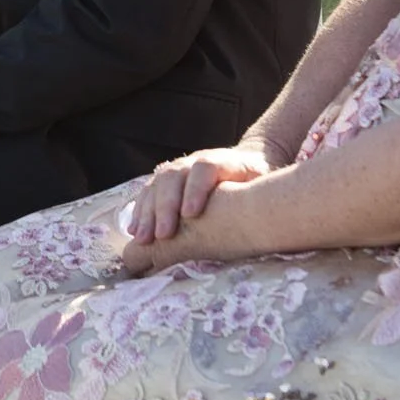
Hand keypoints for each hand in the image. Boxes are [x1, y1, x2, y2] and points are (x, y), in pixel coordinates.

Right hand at [124, 146, 275, 245]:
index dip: (196, 189)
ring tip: (144, 238)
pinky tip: (135, 231)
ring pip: (157, 184)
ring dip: (148, 212)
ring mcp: (179, 169)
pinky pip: (148, 192)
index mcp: (222, 161)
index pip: (205, 168)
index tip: (191, 214)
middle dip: (166, 206)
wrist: (248, 162)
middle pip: (174, 177)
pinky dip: (140, 211)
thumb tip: (256, 217)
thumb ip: (256, 195)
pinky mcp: (167, 181)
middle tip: (164, 235)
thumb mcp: (263, 185)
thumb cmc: (257, 182)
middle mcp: (195, 161)